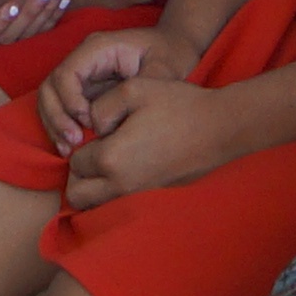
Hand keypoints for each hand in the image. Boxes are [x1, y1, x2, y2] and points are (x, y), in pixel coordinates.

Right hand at [40, 22, 197, 155]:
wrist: (173, 48)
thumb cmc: (169, 53)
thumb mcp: (163, 68)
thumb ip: (143, 88)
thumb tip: (118, 112)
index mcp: (98, 48)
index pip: (67, 73)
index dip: (70, 101)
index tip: (88, 122)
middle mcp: (83, 59)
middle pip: (50, 87)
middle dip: (56, 117)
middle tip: (74, 142)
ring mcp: (82, 75)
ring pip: (50, 99)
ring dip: (55, 125)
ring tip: (68, 149)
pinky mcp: (84, 90)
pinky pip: (62, 109)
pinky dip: (61, 128)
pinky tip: (70, 148)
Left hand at [58, 65, 237, 213]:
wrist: (221, 128)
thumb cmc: (178, 105)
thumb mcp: (133, 89)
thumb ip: (100, 107)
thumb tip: (93, 127)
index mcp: (110, 158)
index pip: (74, 163)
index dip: (81, 145)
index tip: (101, 134)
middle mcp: (120, 185)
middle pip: (77, 196)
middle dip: (80, 175)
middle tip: (95, 153)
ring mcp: (139, 196)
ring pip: (97, 206)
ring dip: (95, 188)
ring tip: (110, 163)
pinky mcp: (155, 198)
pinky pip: (120, 203)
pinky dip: (116, 192)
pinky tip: (132, 167)